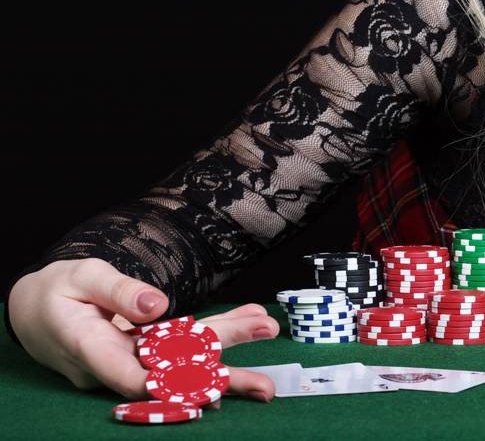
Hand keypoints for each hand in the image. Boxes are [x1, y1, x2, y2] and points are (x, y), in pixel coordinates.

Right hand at [9, 258, 279, 401]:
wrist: (38, 310)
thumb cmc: (58, 290)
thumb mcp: (82, 277)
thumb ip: (118, 291)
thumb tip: (158, 305)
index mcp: (91, 348)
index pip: (132, 376)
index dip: (171, 382)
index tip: (210, 383)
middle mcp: (115, 365)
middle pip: (173, 374)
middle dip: (221, 378)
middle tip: (264, 384)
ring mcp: (132, 363)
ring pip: (184, 361)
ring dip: (230, 351)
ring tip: (268, 331)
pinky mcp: (144, 355)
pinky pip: (183, 349)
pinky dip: (217, 335)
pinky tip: (251, 321)